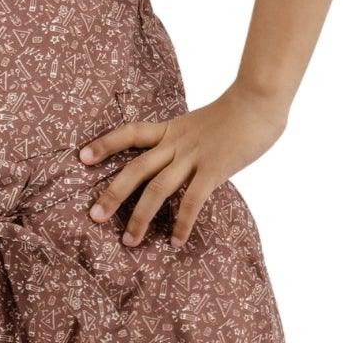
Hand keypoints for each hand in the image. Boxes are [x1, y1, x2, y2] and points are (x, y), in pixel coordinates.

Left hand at [78, 85, 287, 248]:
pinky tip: (175, 242)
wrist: (259, 100)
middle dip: (113, 194)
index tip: (82, 157)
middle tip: (95, 217)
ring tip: (130, 241)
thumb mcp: (198, 124)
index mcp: (170, 129)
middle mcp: (176, 143)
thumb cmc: (234, 113)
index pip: (129, 133)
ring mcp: (194, 156)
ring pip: (158, 189)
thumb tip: (175, 163)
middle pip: (136, 169)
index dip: (104, 144)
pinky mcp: (215, 169)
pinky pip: (193, 200)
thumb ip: (184, 142)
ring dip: (141, 217)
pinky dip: (182, 223)